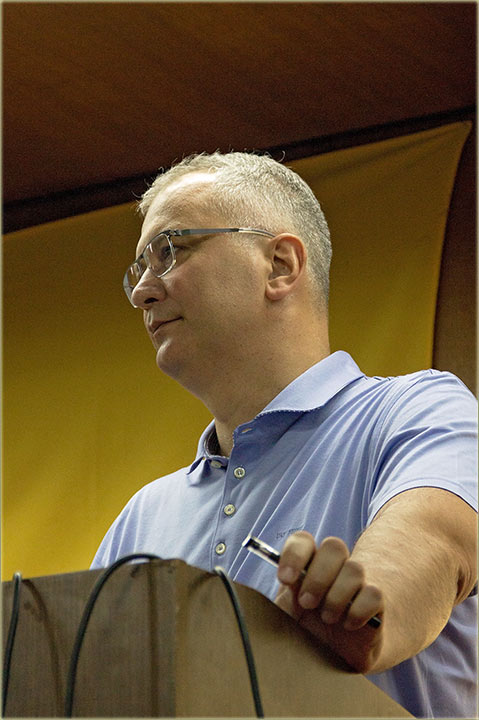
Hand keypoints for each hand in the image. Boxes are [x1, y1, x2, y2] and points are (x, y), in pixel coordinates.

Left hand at [274, 531, 384, 672]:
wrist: (335, 659)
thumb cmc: (303, 634)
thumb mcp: (282, 619)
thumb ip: (271, 604)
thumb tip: (242, 599)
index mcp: (307, 567)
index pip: (303, 541)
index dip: (294, 555)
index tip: (285, 579)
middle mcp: (333, 570)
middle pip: (335, 546)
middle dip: (318, 576)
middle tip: (307, 604)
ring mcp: (357, 584)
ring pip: (355, 568)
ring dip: (337, 596)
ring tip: (328, 618)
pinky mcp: (376, 604)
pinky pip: (374, 593)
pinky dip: (359, 610)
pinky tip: (348, 625)